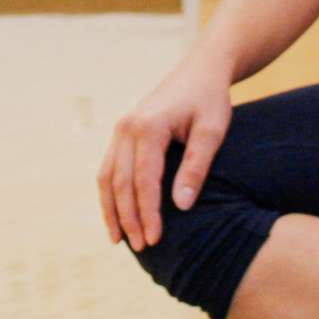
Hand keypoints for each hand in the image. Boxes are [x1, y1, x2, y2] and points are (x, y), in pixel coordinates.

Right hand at [99, 53, 234, 249]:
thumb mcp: (212, 131)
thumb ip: (196, 167)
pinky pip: (108, 168)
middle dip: (129, 218)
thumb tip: (181, 206)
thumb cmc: (210, 100)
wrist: (201, 70)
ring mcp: (121, 129)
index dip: (148, 213)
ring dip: (111, 210)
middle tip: (141, 248)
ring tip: (119, 241)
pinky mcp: (122, 133)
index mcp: (148, 126)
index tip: (155, 240)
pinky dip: (109, 194)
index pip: (144, 180)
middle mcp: (127, 127)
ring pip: (107, 177)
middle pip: (120, 182)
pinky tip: (116, 216)